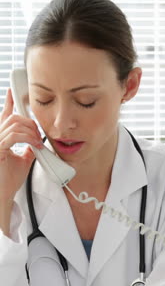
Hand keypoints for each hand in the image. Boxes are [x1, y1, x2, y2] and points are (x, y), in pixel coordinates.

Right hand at [0, 87, 42, 202]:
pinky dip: (27, 138)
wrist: (3, 194)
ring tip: (38, 142)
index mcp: (1, 138)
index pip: (5, 116)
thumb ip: (29, 147)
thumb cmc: (9, 179)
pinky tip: (34, 145)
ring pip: (14, 124)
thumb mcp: (24, 160)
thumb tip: (38, 141)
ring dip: (31, 131)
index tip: (13, 91)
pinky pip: (13, 135)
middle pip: (13, 117)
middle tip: (39, 134)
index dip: (9, 102)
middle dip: (30, 122)